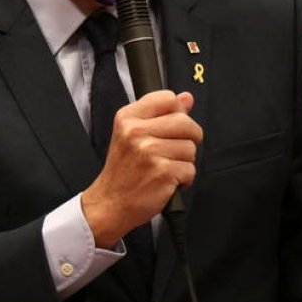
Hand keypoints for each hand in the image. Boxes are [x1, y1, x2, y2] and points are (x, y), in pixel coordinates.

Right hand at [81, 90, 201, 248]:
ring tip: (166, 168)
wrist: (110, 203)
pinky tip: (168, 181)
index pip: (168, 98)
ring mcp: (149, 152)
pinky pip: (190, 169)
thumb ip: (161, 114)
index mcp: (128, 118)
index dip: (176, 113)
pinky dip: (184, 179)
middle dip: (189, 138)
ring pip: (190, 147)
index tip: (170, 127)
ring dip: (185, 161)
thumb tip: (187, 98)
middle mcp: (136, 132)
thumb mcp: (132, 135)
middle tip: (175, 150)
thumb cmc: (123, 171)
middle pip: (185, 122)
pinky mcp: (162, 172)